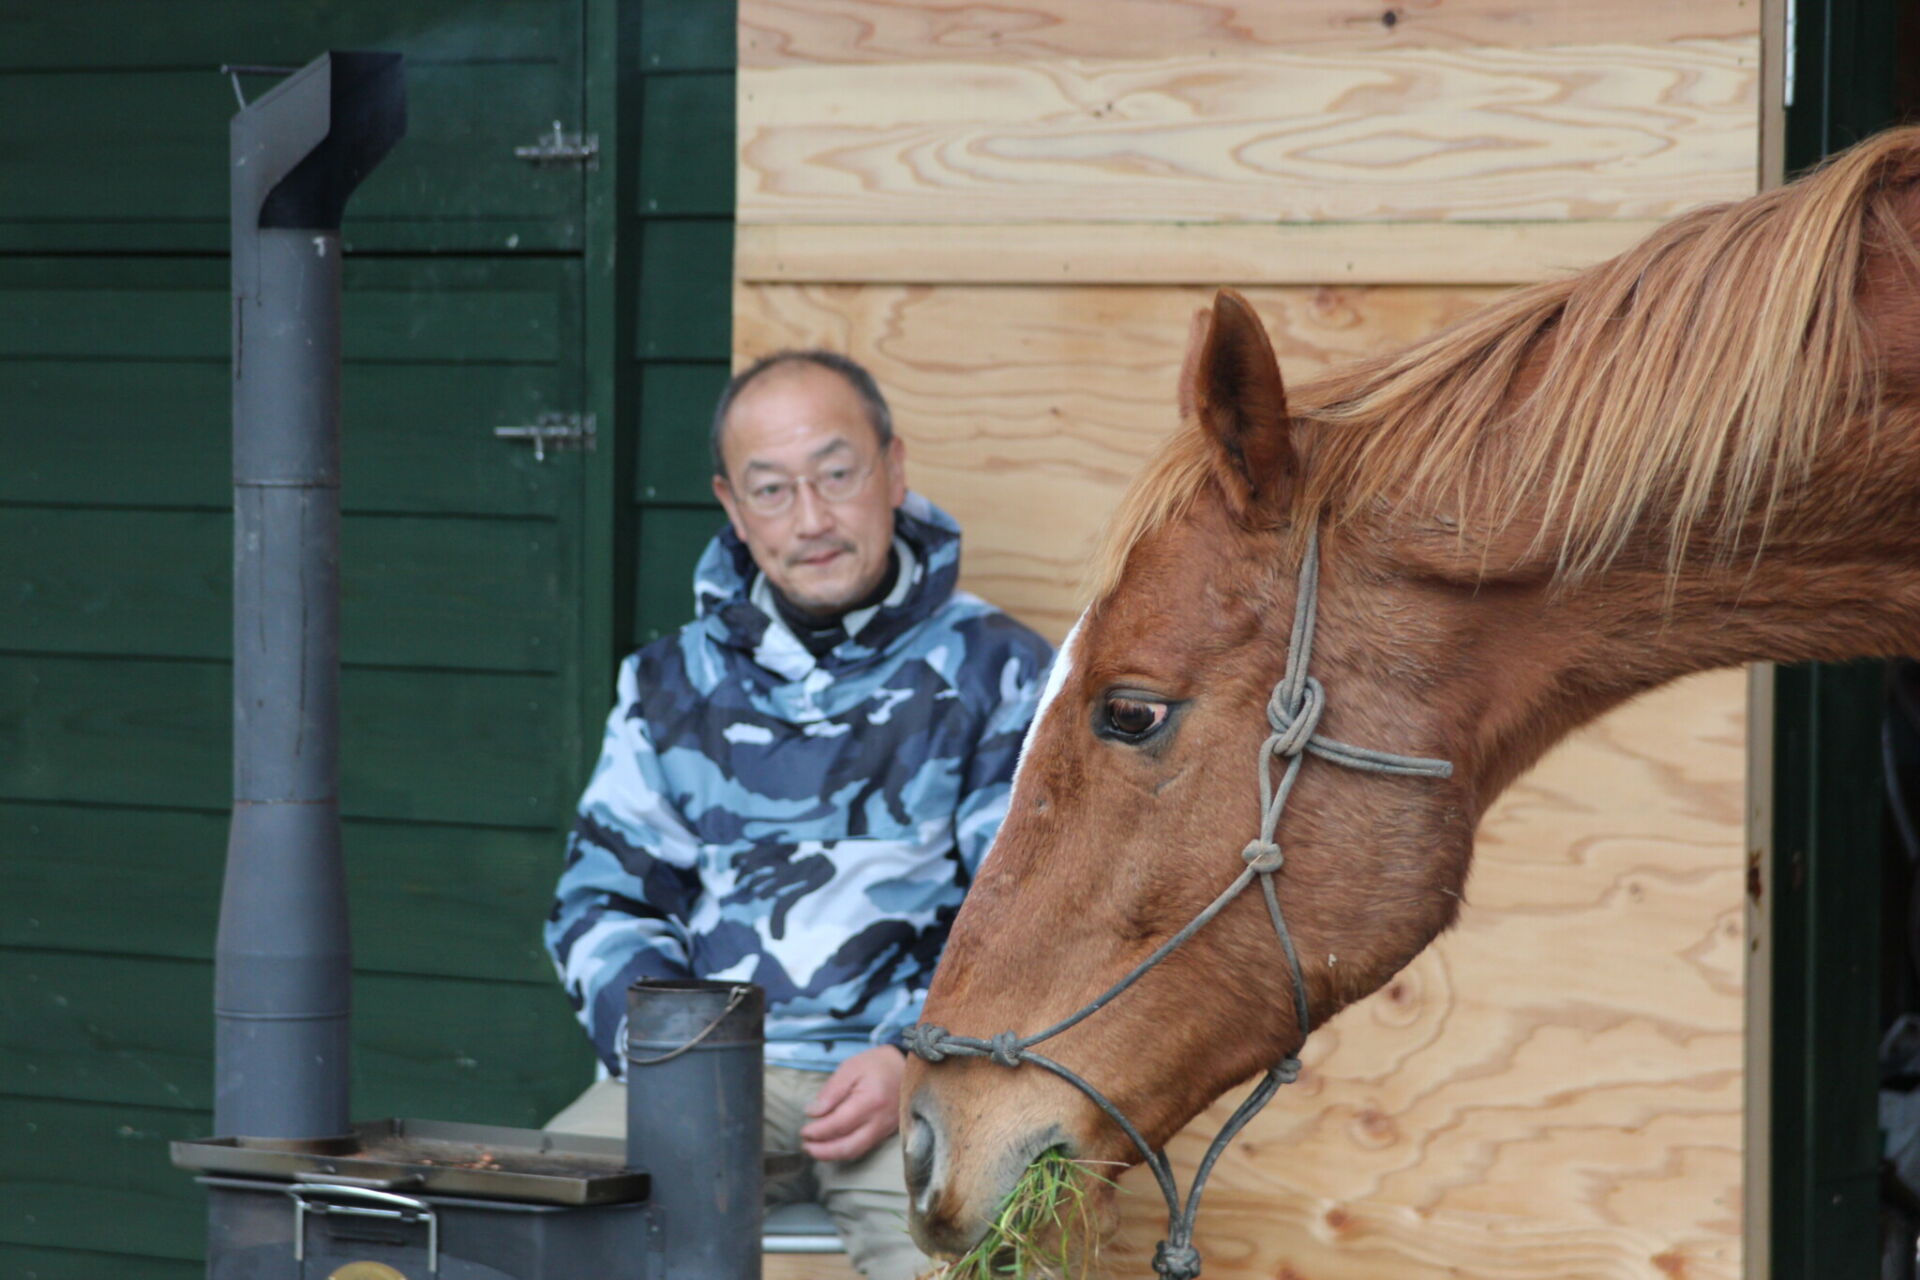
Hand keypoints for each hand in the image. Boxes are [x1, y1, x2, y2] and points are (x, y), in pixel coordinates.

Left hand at [799, 1045, 905, 1161]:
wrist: (907, 1066)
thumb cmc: (877, 1064)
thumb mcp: (851, 1068)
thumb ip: (831, 1091)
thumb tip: (812, 1112)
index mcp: (870, 1101)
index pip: (839, 1124)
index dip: (818, 1131)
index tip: (803, 1131)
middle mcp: (879, 1121)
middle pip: (848, 1146)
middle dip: (823, 1151)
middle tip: (805, 1146)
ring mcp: (884, 1130)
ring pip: (856, 1151)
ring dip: (832, 1155)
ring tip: (814, 1149)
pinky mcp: (885, 1133)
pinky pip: (863, 1148)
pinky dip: (845, 1150)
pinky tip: (832, 1146)